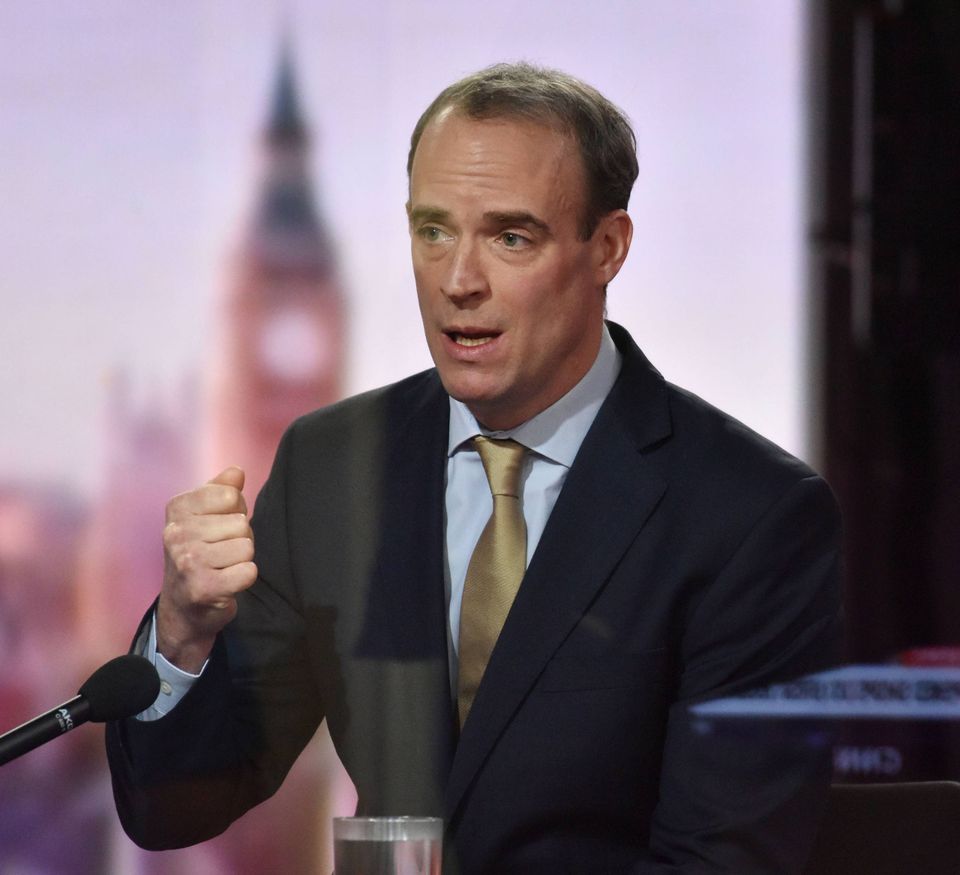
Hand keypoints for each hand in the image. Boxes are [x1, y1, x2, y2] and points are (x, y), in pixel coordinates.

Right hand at [157, 467, 257, 671]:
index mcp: (177, 509)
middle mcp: (176, 533)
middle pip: (242, 523)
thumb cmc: (201, 553)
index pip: (231, 496)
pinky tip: (226, 583)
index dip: (235, 513)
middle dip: (239, 539)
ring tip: (222, 568)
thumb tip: (237, 472)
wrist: (183, 607)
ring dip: (241, 560)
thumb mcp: (206, 515)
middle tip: (221, 554)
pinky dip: (244, 578)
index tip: (218, 529)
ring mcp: (187, 562)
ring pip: (247, 547)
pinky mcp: (203, 588)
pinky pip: (249, 572)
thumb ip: (222, 490)